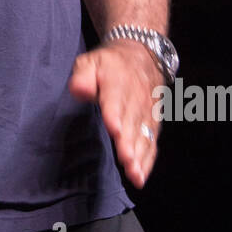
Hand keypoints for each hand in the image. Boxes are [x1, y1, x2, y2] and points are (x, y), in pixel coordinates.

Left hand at [68, 39, 161, 187]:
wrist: (142, 55)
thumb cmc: (110, 64)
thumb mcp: (91, 61)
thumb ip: (83, 75)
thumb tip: (78, 89)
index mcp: (117, 83)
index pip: (116, 100)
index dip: (115, 114)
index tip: (114, 130)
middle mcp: (135, 99)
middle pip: (132, 123)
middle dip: (129, 143)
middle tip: (126, 161)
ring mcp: (146, 113)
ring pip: (143, 136)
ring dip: (139, 156)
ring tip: (134, 175)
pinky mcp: (152, 123)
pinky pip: (152, 143)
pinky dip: (148, 160)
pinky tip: (141, 176)